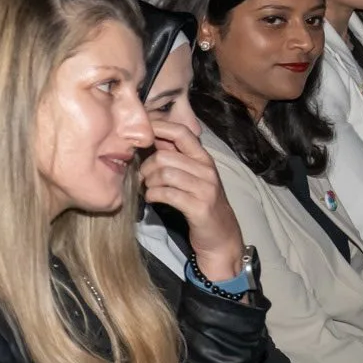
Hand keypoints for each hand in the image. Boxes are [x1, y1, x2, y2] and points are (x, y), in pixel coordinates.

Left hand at [139, 117, 244, 278]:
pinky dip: (153, 195)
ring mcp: (205, 188)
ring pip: (164, 174)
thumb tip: (150, 135)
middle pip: (164, 156)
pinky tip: (153, 199)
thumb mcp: (190, 175)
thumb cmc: (199, 201)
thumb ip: (174, 156)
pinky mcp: (199, 207)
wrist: (220, 235)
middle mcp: (207, 170)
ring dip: (149, 183)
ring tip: (149, 189)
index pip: (181, 132)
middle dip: (146, 167)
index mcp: (203, 158)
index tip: (141, 134)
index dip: (158, 128)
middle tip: (143, 177)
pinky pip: (166, 194)